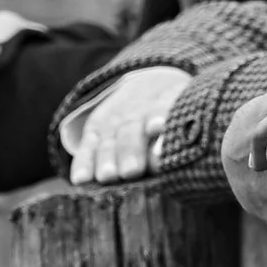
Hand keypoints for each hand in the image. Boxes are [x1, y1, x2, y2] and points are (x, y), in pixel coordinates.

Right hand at [67, 66, 191, 185]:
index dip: (160, 121)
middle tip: (131, 171)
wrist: (149, 87)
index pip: (163, 107)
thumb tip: (178, 161)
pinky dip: (83, 164)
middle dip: (130, 150)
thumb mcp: (186, 110)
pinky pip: (88, 147)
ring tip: (107, 177)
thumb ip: (183, 133)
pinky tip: (80, 180)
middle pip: (131, 129)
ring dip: (107, 159)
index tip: (158, 136)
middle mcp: (137, 109)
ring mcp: (113, 119)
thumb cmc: (177, 115)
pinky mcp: (95, 129)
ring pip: (109, 139)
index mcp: (165, 100)